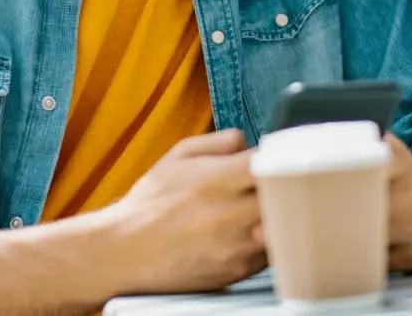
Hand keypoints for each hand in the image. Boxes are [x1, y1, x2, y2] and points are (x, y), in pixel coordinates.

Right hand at [102, 129, 266, 294]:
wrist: (126, 251)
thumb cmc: (151, 203)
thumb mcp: (178, 155)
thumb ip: (219, 141)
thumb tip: (249, 142)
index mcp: (217, 179)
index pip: (272, 162)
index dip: (277, 157)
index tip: (273, 157)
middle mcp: (230, 214)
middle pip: (285, 196)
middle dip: (282, 186)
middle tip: (272, 184)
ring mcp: (237, 246)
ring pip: (282, 226)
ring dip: (276, 215)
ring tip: (256, 209)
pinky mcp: (238, 271)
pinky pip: (269, 252)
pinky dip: (264, 241)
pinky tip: (246, 232)